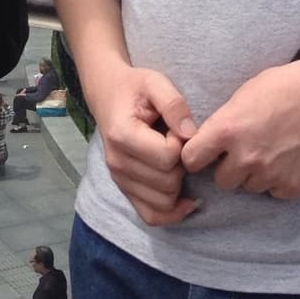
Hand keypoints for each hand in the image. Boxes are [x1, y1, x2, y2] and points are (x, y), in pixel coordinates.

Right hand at [86, 62, 201, 226]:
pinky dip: (172, 212)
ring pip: (164, 202)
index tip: (175, 127)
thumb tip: (191, 135)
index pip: (168, 157)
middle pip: (168, 183)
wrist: (108, 94)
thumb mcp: (155, 82)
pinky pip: (151, 216)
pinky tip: (185, 198)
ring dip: (177, 183)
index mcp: (122, 135)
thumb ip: (174, 104)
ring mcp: (119, 179)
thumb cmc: (134, 87)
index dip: (181, 143)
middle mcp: (117, 163)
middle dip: (181, 164)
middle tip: (175, 142)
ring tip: (172, 158)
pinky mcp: (124, 189)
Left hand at [180, 58, 299, 201]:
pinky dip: (279, 180)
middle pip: (222, 181)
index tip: (204, 154)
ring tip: (272, 150)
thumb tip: (208, 143)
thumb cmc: (284, 86)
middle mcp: (246, 157)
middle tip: (245, 151)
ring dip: (255, 175)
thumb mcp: (242, 96)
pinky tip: (289, 158)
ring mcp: (271, 175)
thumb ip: (223, 123)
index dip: (196, 157)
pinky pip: (275, 192)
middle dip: (229, 168)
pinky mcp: (293, 187)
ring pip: (249, 187)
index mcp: (227, 130)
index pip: (191, 160)